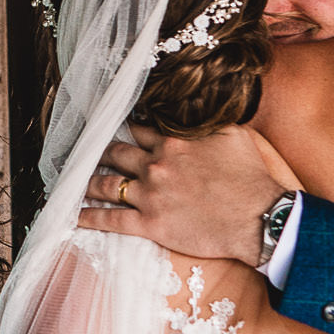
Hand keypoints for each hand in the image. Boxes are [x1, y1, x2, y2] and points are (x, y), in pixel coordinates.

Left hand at [77, 125, 289, 263]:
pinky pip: (111, 220)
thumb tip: (198, 108)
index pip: (138, 130)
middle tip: (85, 153)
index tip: (110, 129)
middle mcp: (156, 165)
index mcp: (174, 142)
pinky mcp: (150, 224)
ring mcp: (151, 195)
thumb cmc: (251, 177)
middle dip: (98, 154)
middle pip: (115, 154)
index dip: (123, 130)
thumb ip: (208, 122)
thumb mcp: (233, 135)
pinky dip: (89, 217)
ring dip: (87, 183)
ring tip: (76, 183)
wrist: (258, 216)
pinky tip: (75, 216)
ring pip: (107, 185)